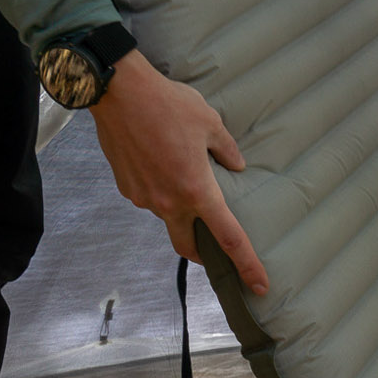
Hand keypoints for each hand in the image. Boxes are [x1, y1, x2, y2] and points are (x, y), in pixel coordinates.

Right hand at [89, 50, 268, 295]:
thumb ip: (226, 149)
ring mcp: (144, 198)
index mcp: (197, 191)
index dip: (247, 265)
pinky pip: (149, 198)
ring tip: (181, 175)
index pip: (229, 239)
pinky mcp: (127, 188)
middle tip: (213, 248)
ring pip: (168, 216)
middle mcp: (169, 203)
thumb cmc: (167, 104)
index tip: (259, 285)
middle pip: (188, 246)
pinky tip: (160, 163)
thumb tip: (235, 163)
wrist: (118, 92)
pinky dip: (160, 189)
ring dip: (179, 208)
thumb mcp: (209, 122)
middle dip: (203, 253)